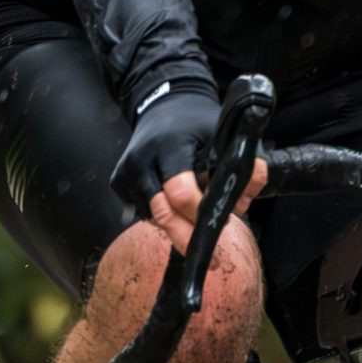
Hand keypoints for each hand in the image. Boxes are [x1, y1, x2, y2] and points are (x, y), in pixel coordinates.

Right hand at [111, 84, 268, 255]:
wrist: (162, 104)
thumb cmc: (197, 122)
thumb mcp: (225, 134)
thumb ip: (243, 164)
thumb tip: (243, 201)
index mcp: (168, 146)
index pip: (180, 191)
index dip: (200, 214)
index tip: (222, 222)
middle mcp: (141, 160)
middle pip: (162, 213)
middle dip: (188, 238)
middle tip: (214, 259)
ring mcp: (125, 173)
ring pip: (154, 217)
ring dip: (179, 226)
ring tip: (199, 223)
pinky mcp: (118, 182)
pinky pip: (145, 212)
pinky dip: (166, 216)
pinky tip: (179, 207)